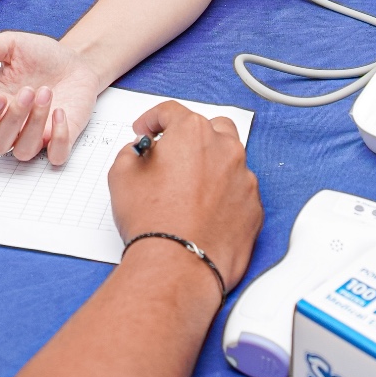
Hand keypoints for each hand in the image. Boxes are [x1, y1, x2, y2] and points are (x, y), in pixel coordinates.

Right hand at [0, 31, 107, 166]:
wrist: (75, 60)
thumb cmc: (41, 57)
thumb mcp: (14, 45)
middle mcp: (13, 126)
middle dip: (13, 119)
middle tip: (29, 91)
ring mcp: (37, 135)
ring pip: (24, 151)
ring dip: (34, 124)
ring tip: (47, 92)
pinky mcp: (61, 138)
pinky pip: (56, 156)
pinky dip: (59, 139)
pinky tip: (61, 112)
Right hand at [108, 101, 259, 294]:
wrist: (178, 264)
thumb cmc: (154, 221)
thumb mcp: (122, 176)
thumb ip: (132, 153)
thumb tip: (141, 154)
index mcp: (193, 133)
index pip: (171, 112)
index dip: (152, 120)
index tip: (146, 132)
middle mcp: (225, 149)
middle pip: (210, 129)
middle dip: (191, 138)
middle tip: (172, 157)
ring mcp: (245, 178)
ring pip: (229, 160)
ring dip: (211, 166)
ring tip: (188, 189)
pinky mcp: (254, 207)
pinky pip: (239, 191)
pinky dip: (225, 195)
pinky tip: (205, 212)